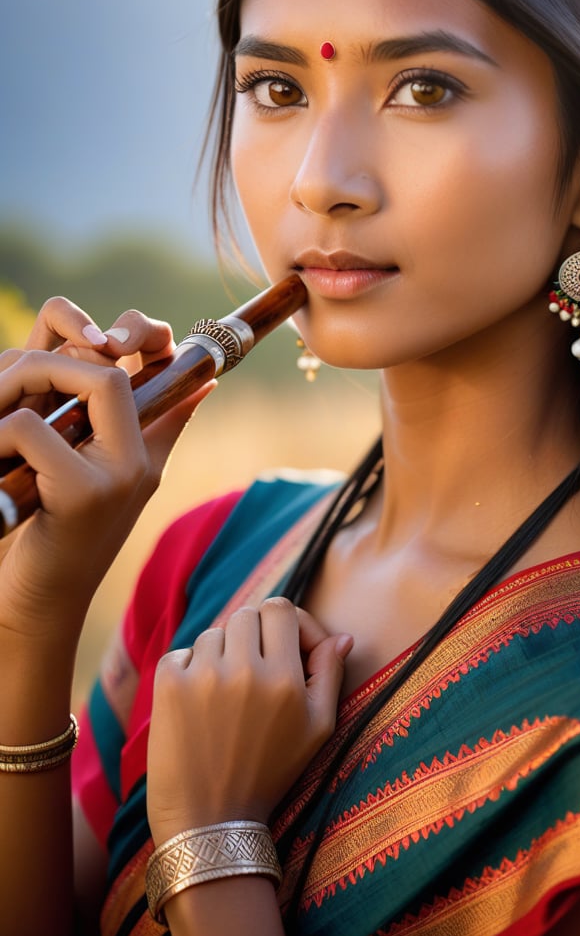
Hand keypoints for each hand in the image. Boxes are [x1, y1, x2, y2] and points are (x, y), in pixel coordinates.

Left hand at [0, 297, 211, 638]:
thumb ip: (149, 431)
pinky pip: (31, 427)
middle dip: (45, 360)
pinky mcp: (80, 493)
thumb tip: (204, 385)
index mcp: (144, 447)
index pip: (159, 359)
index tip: (100, 339)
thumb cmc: (60, 538)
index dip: (140, 330)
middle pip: (107, 365)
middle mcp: (139, 458)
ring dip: (11, 389)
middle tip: (5, 387)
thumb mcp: (106, 477)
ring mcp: (117, 475)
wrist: (37, 606)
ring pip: (70, 381)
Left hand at [146, 599, 353, 844]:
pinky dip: (190, 668)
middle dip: (255, 637)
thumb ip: (330, 675)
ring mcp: (202, 675)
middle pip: (248, 614)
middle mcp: (244, 670)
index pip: (281, 608)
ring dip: (223, 654)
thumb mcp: (317, 730)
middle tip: (256, 672)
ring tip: (226, 694)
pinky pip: (182, 651)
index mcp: (284, 678)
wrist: (209, 819)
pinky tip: (199, 702)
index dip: (287, 623)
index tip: (287, 648)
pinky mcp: (168, 685)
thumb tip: (341, 638)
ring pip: (216, 632)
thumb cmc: (269, 774)